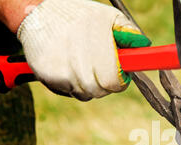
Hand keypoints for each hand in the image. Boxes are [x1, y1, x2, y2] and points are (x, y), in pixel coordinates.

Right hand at [0, 0, 150, 100]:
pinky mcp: (47, 75)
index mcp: (97, 44)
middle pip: (100, 91)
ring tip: (82, 65)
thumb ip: (128, 32)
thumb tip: (144, 45)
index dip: (119, 81)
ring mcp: (61, 69)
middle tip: (100, 69)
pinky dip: (70, 85)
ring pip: (84, 94)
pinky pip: (67, 92)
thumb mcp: (107, 16)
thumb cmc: (78, 16)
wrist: (36, 13)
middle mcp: (78, 59)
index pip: (114, 82)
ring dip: (87, 85)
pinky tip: (68, 67)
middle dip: (104, 83)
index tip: (119, 75)